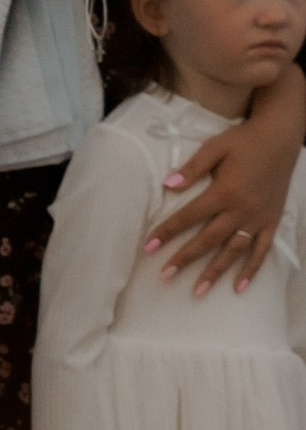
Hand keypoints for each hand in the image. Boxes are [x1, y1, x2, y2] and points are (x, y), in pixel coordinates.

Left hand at [149, 71, 302, 292]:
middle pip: (208, 240)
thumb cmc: (243, 141)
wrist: (280, 138)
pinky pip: (261, 251)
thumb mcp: (215, 147)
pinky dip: (251, 270)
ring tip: (198, 291)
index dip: (167, 232)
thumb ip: (192, 168)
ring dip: (215, 272)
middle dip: (185, 258)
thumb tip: (167, 185)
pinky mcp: (272, 222)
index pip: (189, 216)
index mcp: (224, 191)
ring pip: (233, 251)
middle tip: (165, 276)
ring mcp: (258, 219)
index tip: (148, 247)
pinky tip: (239, 287)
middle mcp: (241, 210)